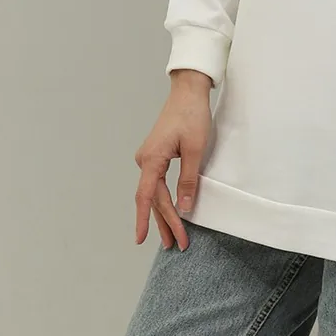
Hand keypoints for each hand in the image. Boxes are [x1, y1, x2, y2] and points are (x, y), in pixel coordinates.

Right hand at [134, 70, 212, 251]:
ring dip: (163, 213)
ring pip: (154, 192)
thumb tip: (184, 208)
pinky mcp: (156, 154)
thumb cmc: (192, 115)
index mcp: (152, 159)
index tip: (141, 240)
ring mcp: (149, 156)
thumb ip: (188, 180)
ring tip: (171, 237)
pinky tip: (168, 211)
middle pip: (153, 198)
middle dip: (164, 222)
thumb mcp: (195, 150)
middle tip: (177, 244)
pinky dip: (162, 199)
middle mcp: (145, 159)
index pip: (147, 197)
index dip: (144, 220)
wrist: (188, 90)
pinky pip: (156, 182)